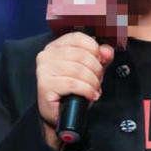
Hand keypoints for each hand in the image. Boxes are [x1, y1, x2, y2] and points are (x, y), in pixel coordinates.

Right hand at [36, 32, 113, 149]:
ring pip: (79, 70)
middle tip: (98, 80)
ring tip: (94, 89)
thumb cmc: (73, 89)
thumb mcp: (90, 69)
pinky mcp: (45, 85)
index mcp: (56, 46)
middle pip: (81, 55)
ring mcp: (44, 70)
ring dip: (92, 82)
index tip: (101, 61)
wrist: (60, 113)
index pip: (78, 38)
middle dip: (96, 69)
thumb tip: (107, 51)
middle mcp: (47, 55)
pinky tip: (90, 95)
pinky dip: (87, 90)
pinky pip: (73, 84)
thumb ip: (100, 57)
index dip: (94, 49)